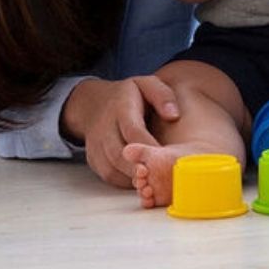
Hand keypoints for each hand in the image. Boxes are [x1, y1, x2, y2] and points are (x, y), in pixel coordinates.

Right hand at [61, 76, 179, 186]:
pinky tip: (141, 182)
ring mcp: (96, 145)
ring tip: (153, 184)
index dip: (147, 146)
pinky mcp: (94, 159)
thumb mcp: (146, 84)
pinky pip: (109, 176)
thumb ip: (162, 95)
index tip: (163, 158)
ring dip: (132, 179)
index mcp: (121, 108)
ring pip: (112, 168)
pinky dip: (125, 182)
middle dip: (138, 169)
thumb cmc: (128, 95)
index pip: (132, 130)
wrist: (94, 103)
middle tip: (158, 179)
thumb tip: (174, 115)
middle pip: (118, 154)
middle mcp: (104, 128)